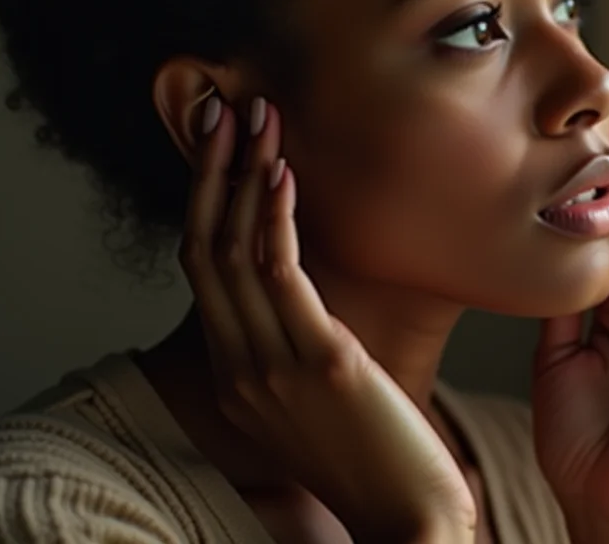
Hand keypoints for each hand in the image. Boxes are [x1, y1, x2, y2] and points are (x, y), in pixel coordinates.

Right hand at [179, 95, 475, 543]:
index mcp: (233, 374)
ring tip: (259, 116)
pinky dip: (274, 215)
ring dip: (243, 173)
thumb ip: (298, 348)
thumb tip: (307, 299)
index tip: (221, 143)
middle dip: (214, 170)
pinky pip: (279, 273)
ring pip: (234, 248)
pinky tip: (284, 172)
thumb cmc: (374, 458)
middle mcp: (237, 368)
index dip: (206, 197)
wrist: (406, 521)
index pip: (202, 266)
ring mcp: (269, 367)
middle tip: (229, 107)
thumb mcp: (317, 398)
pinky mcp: (317, 363)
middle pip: (203, 245)